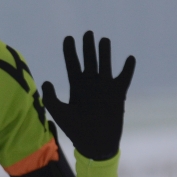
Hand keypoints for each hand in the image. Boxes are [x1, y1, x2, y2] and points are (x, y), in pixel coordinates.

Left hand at [41, 32, 135, 160]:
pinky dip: (128, 68)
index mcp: (76, 85)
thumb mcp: (59, 114)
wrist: (95, 144)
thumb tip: (46, 82)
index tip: (68, 38)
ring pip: (105, 64)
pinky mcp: (118, 94)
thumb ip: (51, 99)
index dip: (69, 51)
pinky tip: (130, 58)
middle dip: (88, 47)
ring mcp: (104, 87)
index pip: (72, 64)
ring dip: (105, 53)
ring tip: (104, 40)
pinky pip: (124, 78)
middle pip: (89, 59)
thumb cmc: (75, 130)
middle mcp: (90, 83)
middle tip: (88, 33)